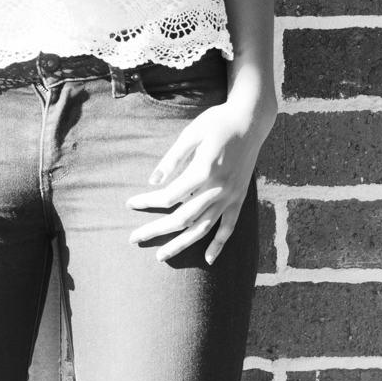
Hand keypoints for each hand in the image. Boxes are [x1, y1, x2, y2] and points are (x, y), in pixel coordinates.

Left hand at [125, 89, 273, 264]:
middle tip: (133, 238)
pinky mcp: (239, 198)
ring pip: (203, 228)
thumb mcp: (191, 133)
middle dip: (155, 230)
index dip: (148, 202)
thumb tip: (153, 181)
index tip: (130, 203)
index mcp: (204, 170)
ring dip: (181, 244)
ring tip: (161, 256)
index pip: (170, 196)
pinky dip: (219, 244)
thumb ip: (172, 158)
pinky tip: (208, 260)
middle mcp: (218, 188)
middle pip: (182, 218)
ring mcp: (230, 195)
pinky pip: (229, 227)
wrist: (251, 120)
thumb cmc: (217, 122)